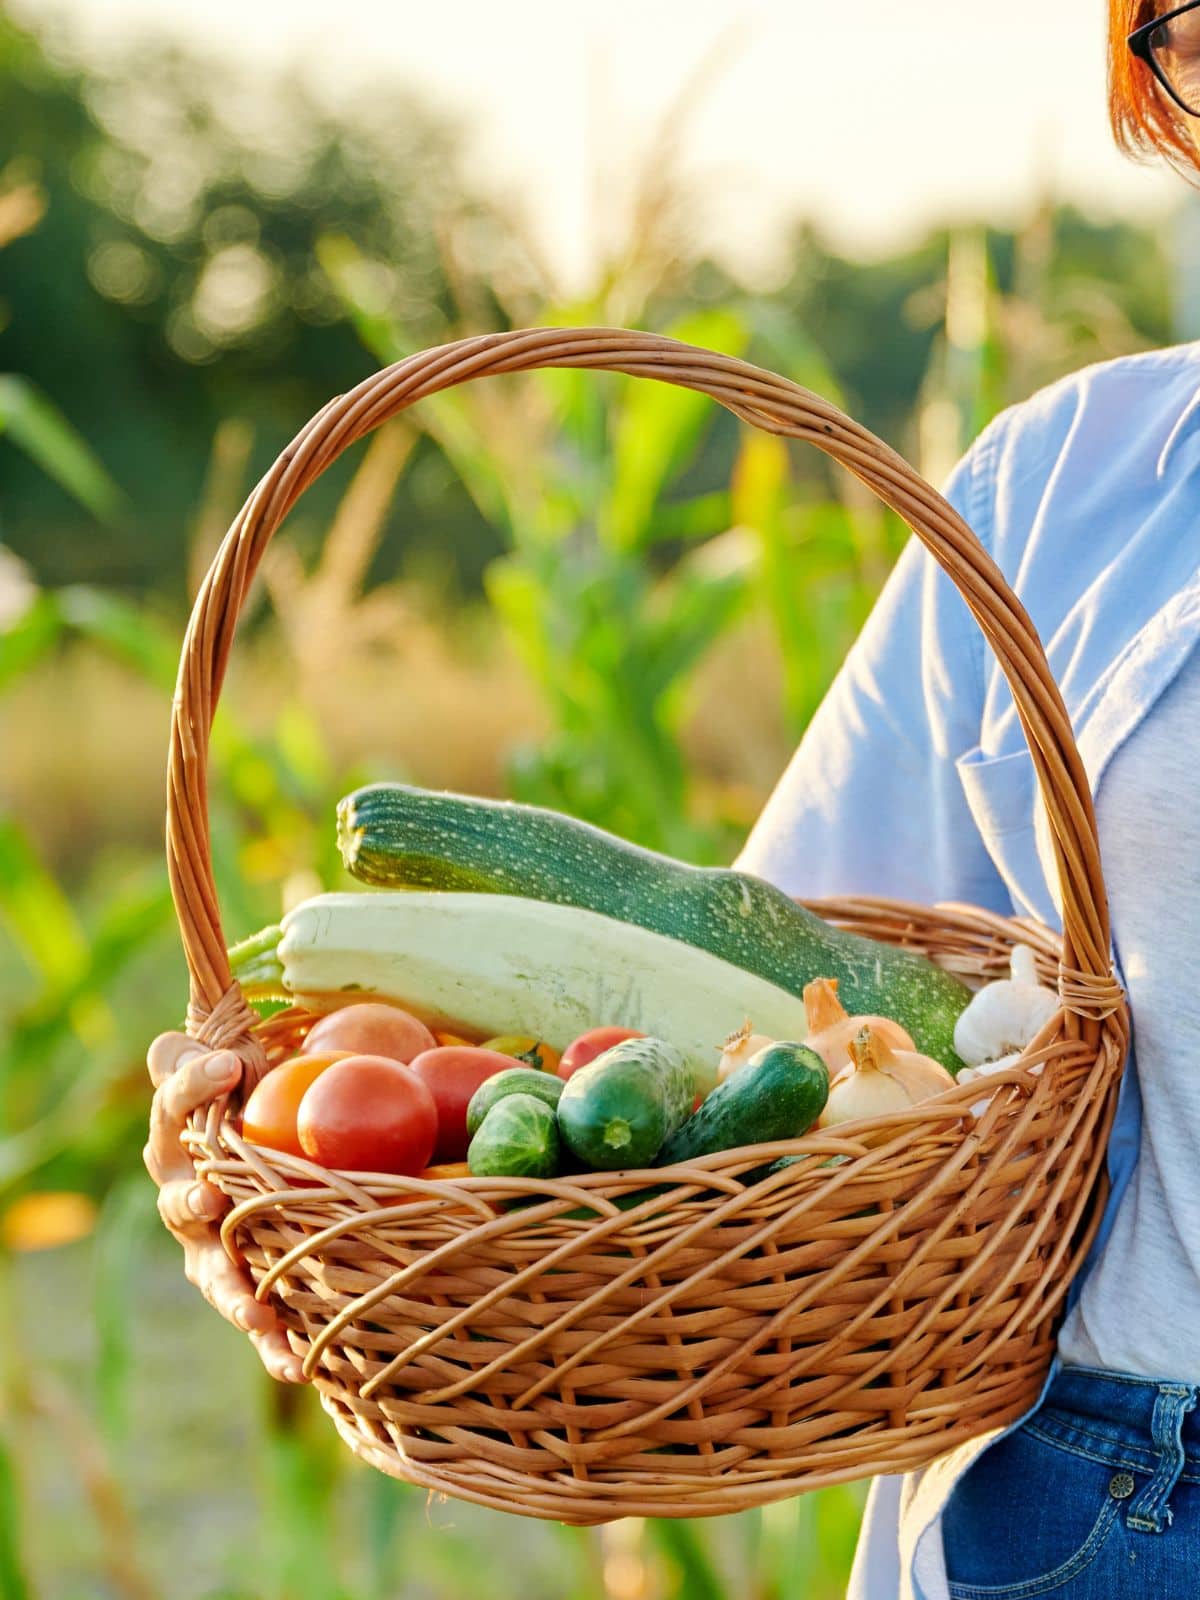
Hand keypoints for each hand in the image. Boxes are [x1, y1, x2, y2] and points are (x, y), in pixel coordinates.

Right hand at [144, 1032, 303, 1382]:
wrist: (261, 1157)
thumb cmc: (248, 1099)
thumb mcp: (233, 1063)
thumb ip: (213, 1049)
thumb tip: (204, 1041)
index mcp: (180, 1133)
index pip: (175, 1103)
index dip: (194, 1083)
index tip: (229, 1065)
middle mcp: (187, 1194)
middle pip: (180, 1202)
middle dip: (196, 1205)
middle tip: (213, 1199)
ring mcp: (211, 1249)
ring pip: (213, 1273)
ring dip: (232, 1291)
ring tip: (255, 1308)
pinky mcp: (246, 1288)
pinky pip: (257, 1322)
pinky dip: (273, 1346)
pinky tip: (295, 1366)